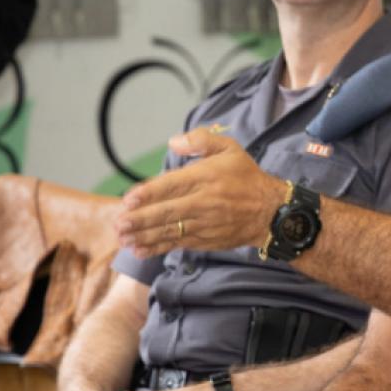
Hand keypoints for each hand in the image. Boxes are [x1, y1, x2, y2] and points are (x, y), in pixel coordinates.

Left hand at [115, 127, 289, 257]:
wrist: (272, 212)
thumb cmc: (247, 177)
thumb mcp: (230, 149)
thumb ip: (201, 140)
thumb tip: (173, 142)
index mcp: (206, 177)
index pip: (172, 185)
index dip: (148, 193)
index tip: (128, 199)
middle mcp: (204, 202)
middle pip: (166, 212)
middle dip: (139, 219)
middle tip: (118, 223)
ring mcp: (204, 223)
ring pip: (169, 231)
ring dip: (143, 235)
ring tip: (122, 238)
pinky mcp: (206, 240)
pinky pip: (178, 244)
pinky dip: (157, 247)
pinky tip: (139, 249)